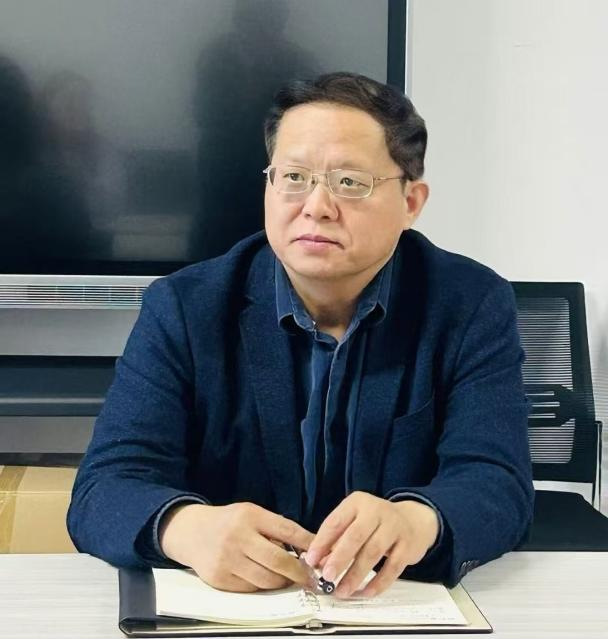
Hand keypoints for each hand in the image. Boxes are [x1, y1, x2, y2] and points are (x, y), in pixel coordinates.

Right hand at [159, 502, 313, 591]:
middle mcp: (238, 537)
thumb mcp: (251, 514)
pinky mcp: (219, 579)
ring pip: (266, 580)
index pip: (287, 530)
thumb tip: (307, 547)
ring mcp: (227, 559)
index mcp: (249, 516)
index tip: (321, 555)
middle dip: (299, 572)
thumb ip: (275, 528)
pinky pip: (250, 589)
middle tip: (310, 577)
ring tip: (288, 578)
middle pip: (278, 560)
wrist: (191, 532)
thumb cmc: (228, 522)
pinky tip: (265, 580)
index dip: (308, 544)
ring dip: (282, 582)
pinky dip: (262, 587)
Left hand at [305, 492, 439, 597]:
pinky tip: (366, 592)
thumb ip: (337, 541)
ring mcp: (394, 527)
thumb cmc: (376, 523)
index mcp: (357, 503)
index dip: (322, 542)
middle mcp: (375, 511)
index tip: (311, 560)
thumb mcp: (355, 522)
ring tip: (342, 590)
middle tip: (326, 577)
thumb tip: (320, 564)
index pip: (336, 522)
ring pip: (373, 552)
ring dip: (355, 575)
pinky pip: (392, 567)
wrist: (413, 520)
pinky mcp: (407, 545)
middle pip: (355, 536)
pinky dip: (378, 582)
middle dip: (339, 558)